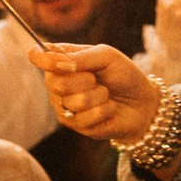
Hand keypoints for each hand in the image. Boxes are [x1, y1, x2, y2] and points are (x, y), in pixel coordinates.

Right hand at [31, 42, 159, 145]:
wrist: (142, 101)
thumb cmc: (123, 75)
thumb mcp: (105, 56)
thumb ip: (80, 57)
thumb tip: (55, 62)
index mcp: (61, 62)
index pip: (37, 55)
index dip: (40, 57)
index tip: (56, 61)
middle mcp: (57, 84)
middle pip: (55, 82)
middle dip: (85, 79)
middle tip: (97, 79)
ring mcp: (65, 106)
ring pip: (74, 101)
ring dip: (99, 96)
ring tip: (106, 94)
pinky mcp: (76, 126)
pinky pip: (86, 117)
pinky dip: (105, 110)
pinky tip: (109, 108)